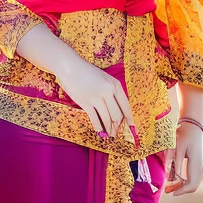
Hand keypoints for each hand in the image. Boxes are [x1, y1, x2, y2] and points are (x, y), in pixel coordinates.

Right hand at [15, 22, 133, 137]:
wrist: (70, 66)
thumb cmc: (87, 72)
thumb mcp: (104, 78)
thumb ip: (111, 91)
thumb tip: (116, 111)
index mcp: (115, 85)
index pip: (126, 106)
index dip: (129, 119)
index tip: (132, 128)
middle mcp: (108, 91)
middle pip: (117, 115)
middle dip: (117, 126)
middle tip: (116, 134)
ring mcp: (97, 97)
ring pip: (107, 118)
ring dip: (109, 129)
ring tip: (110, 136)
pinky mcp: (86, 102)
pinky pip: (95, 118)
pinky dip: (98, 127)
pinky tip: (99, 132)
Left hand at [164, 122, 202, 194]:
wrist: (194, 125)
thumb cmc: (185, 134)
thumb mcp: (178, 147)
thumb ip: (175, 162)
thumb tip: (170, 177)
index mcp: (196, 163)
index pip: (191, 183)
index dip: (182, 190)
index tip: (172, 193)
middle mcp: (201, 165)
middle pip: (194, 185)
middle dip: (181, 190)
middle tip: (168, 191)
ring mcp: (202, 164)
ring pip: (195, 181)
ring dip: (183, 186)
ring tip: (170, 186)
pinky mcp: (200, 162)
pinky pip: (196, 176)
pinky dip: (188, 181)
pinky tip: (181, 182)